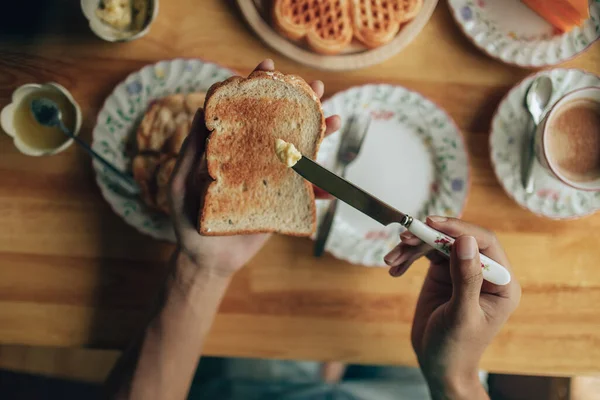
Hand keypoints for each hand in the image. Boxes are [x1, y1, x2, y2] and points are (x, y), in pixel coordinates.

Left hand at [169, 59, 340, 275]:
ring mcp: (268, 179)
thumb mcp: (181, 183)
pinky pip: (302, 194)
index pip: (243, 112)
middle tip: (316, 86)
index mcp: (229, 150)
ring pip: (297, 153)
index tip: (268, 66)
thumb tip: (200, 112)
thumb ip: (190, 153)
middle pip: (277, 126)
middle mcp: (252, 159)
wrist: (205, 258)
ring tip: (335, 119)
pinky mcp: (280, 203)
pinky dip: (318, 191)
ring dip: (318, 137)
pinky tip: (331, 188)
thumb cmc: (187, 220)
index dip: (255, 88)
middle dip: (297, 105)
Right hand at [384, 217, 520, 398]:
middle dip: (429, 236)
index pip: (484, 242)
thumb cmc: (456, 348)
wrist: (438, 366)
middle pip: (457, 239)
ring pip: (438, 244)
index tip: (432, 223)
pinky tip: (393, 268)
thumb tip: (465, 240)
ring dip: (412, 247)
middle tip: (403, 237)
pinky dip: (407, 258)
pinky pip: (425, 255)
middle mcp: (483, 272)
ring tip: (391, 258)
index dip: (459, 229)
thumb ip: (466, 278)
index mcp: (501, 282)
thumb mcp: (461, 315)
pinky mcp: (442, 274)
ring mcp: (461, 271)